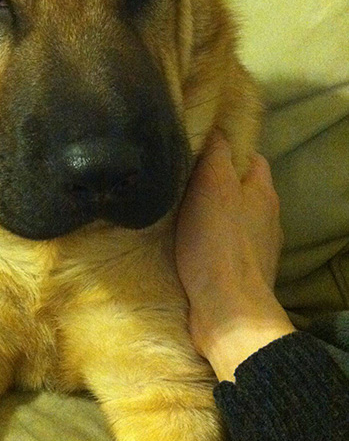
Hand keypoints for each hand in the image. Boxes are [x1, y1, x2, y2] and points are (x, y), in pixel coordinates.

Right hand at [175, 132, 294, 381]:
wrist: (227, 310)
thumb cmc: (218, 240)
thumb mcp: (213, 184)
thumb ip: (215, 154)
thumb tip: (216, 130)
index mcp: (263, 192)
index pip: (251, 157)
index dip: (226, 149)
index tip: (196, 148)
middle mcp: (266, 218)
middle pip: (239, 189)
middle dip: (213, 183)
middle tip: (177, 177)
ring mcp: (255, 249)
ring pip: (229, 218)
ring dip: (207, 214)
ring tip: (174, 209)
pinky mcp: (239, 274)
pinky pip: (221, 247)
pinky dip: (204, 241)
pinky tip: (182, 243)